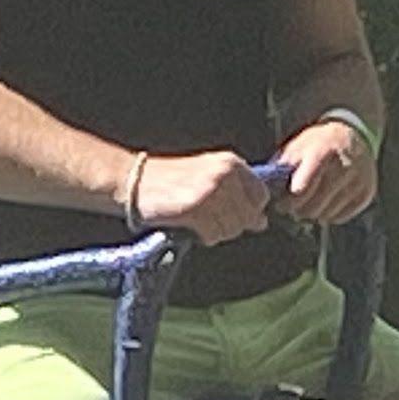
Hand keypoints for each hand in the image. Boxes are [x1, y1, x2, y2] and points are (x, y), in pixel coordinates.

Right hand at [128, 147, 273, 244]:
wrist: (137, 182)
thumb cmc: (172, 181)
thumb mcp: (210, 176)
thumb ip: (238, 195)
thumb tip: (261, 222)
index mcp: (231, 163)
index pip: (261, 196)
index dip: (250, 211)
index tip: (233, 213)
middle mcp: (224, 174)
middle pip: (248, 216)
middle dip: (232, 225)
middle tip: (210, 219)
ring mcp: (210, 191)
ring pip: (232, 228)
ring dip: (217, 232)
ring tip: (200, 221)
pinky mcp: (195, 208)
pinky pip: (213, 234)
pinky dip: (204, 236)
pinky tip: (192, 226)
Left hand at [282, 118, 380, 227]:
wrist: (354, 134)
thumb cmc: (319, 143)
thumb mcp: (298, 146)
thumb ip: (282, 167)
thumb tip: (265, 191)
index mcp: (323, 151)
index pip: (302, 188)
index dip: (288, 201)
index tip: (282, 204)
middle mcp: (344, 166)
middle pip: (313, 206)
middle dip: (298, 210)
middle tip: (293, 207)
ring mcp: (358, 181)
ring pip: (326, 215)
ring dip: (313, 214)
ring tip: (309, 203)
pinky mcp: (366, 193)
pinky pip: (341, 217)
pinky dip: (329, 215)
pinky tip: (325, 203)